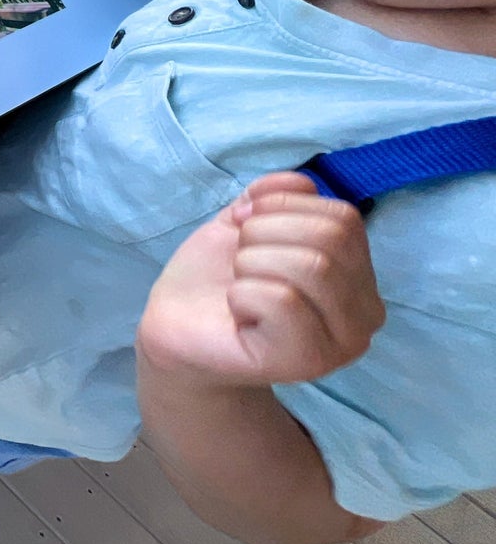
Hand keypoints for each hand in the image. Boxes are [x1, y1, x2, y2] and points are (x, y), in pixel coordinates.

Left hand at [138, 173, 385, 386]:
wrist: (179, 328)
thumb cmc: (219, 278)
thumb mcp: (246, 223)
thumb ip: (276, 197)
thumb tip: (302, 181)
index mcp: (358, 275)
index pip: (344, 216)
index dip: (283, 205)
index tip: (245, 223)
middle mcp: (365, 312)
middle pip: (331, 238)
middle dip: (264, 232)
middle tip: (239, 260)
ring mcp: (342, 343)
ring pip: (313, 266)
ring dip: (252, 262)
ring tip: (240, 283)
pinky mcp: (308, 362)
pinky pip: (282, 300)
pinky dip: (243, 293)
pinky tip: (237, 312)